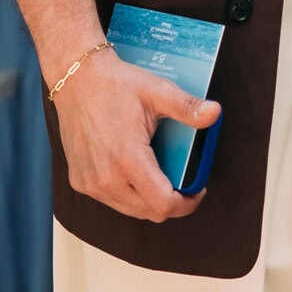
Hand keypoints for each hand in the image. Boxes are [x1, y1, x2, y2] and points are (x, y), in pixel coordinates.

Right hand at [52, 48, 219, 222]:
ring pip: (131, 210)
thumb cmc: (114, 84)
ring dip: (150, 200)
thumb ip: (187, 107)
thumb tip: (215, 113)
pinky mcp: (80, 181)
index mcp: (127, 158)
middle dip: (172, 203)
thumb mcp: (157, 91)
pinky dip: (129, 195)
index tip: (197, 190)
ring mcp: (90, 182)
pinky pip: (112, 201)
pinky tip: (135, 173)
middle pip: (149, 212)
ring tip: (160, 176)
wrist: (76, 79)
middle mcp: (105, 177)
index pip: (163, 205)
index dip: (186, 204)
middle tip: (183, 184)